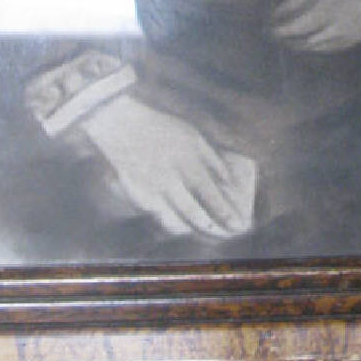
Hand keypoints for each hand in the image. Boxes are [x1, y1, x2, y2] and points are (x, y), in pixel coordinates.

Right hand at [80, 95, 253, 238]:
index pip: (210, 194)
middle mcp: (169, 178)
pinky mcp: (137, 196)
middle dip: (210, 227)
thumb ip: (212, 159)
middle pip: (193, 212)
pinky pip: (158, 216)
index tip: (237, 224)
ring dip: (190, 228)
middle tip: (224, 234)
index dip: (224, 212)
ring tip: (203, 230)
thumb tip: (229, 182)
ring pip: (173, 221)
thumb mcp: (193, 137)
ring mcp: (151, 189)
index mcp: (186, 161)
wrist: (123, 126)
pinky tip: (180, 223)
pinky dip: (171, 222)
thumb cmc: (163, 129)